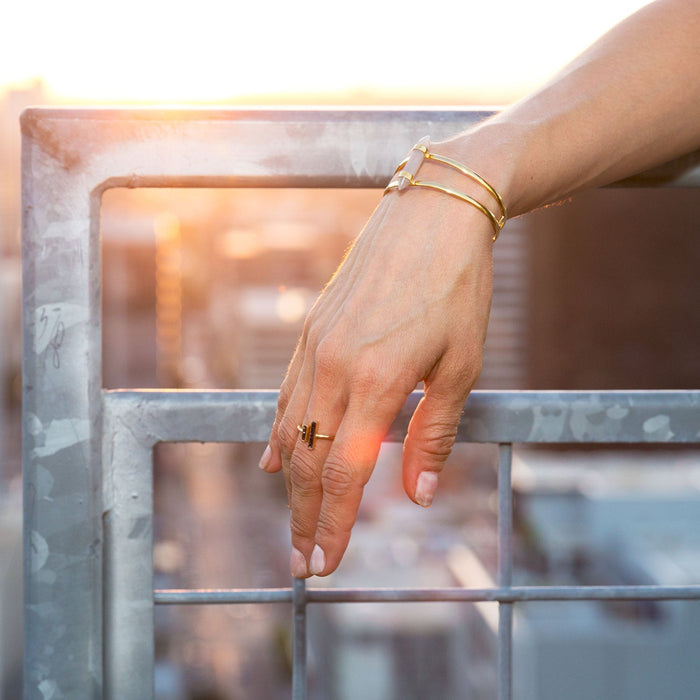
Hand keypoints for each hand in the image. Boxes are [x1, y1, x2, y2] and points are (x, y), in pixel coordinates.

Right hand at [259, 173, 494, 577]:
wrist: (433, 215)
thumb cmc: (458, 288)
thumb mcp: (462, 366)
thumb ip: (434, 434)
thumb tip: (418, 496)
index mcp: (376, 380)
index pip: (345, 473)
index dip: (334, 525)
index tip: (325, 564)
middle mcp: (334, 366)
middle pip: (309, 461)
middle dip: (306, 517)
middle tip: (301, 561)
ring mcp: (316, 345)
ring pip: (292, 430)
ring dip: (292, 483)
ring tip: (293, 519)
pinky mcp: (311, 329)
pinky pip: (287, 393)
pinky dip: (281, 433)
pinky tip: (277, 459)